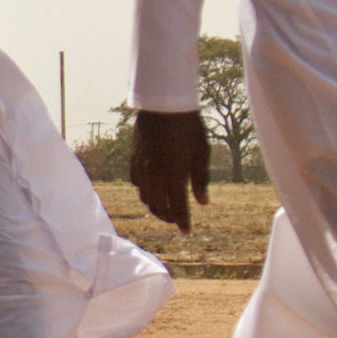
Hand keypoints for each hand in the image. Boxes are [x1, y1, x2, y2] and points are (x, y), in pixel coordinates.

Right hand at [131, 110, 212, 231]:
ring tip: (164, 206)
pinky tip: (152, 188)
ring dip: (155, 206)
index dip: (183, 222)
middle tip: (176, 219)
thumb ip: (200, 180)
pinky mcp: (134, 159)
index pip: (178, 208)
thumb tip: (202, 202)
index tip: (187, 232)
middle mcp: (156, 176)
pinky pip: (136, 183)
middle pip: (158, 207)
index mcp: (175, 176)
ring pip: (145, 198)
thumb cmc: (188, 127)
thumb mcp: (202, 153)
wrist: (164, 105)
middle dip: (168, 217)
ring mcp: (142, 168)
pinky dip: (144, 191)